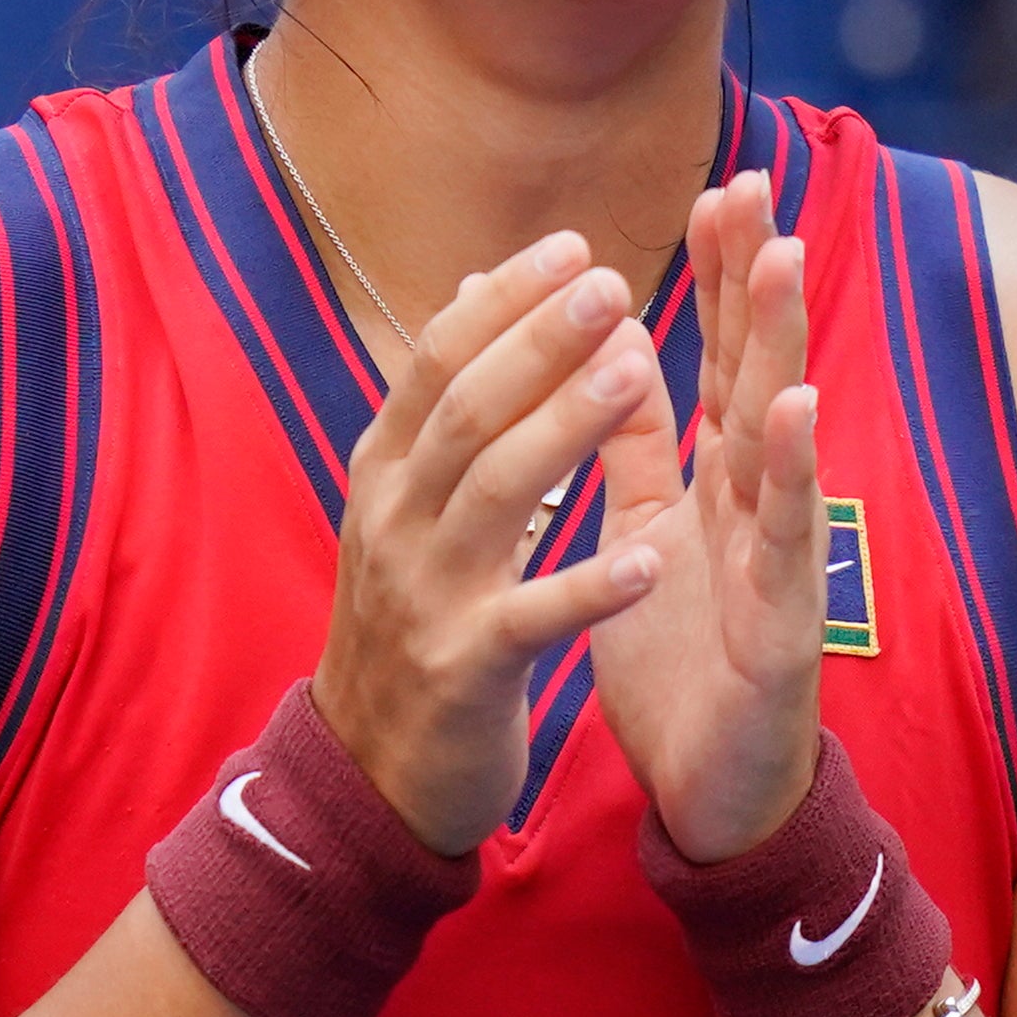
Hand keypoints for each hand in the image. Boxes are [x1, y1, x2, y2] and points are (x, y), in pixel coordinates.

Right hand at [313, 232, 673, 852]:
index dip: (506, 302)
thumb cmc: (411, 620)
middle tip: (615, 284)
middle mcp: (394, 520)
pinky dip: (588, 587)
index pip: (440, 362)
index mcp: (385, 472)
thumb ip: (445, 403)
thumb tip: (473, 285)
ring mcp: (423, 594)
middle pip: (469, 409)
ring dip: (568, 426)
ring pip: (497, 491)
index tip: (575, 246)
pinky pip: (531, 618)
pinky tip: (648, 561)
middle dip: (541, 341)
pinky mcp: (463, 669)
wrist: (368, 770)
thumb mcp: (407, 504)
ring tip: (638, 370)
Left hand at [590, 175, 827, 861]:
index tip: (714, 187)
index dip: (718, 276)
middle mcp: (758, 504)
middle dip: (754, 278)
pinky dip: (790, 471)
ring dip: (779, 345)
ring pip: (779, 435)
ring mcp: (779, 557)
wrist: (708, 793)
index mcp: (718, 482)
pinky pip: (785, 540)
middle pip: (756, 370)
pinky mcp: (785, 623)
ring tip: (780, 258)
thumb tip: (615, 351)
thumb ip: (638, 449)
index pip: (718, 358)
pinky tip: (793, 409)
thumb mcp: (646, 533)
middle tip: (754, 183)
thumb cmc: (684, 660)